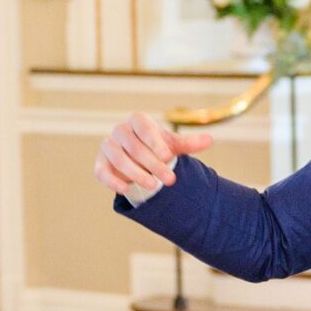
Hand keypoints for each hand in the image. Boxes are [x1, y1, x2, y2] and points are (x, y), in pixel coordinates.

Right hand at [94, 109, 212, 198]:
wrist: (138, 157)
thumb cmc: (157, 147)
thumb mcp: (173, 145)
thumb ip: (189, 143)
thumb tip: (210, 140)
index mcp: (137, 121)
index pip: (143, 128)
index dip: (155, 141)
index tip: (168, 156)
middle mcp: (120, 131)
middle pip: (134, 147)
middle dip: (153, 164)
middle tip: (170, 179)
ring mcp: (108, 146)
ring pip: (119, 159)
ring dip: (136, 174)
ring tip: (154, 186)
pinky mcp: (101, 164)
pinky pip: (102, 172)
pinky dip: (112, 181)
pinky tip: (125, 190)